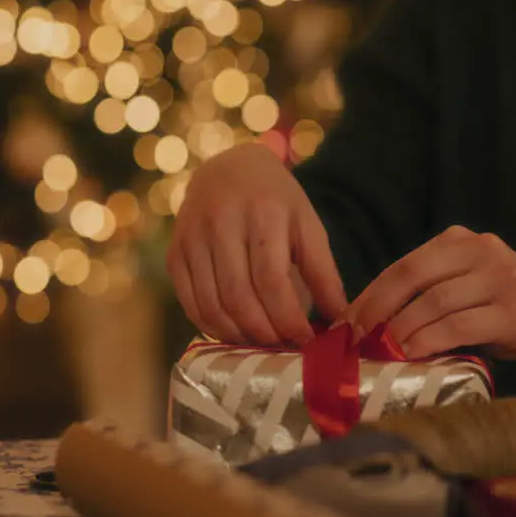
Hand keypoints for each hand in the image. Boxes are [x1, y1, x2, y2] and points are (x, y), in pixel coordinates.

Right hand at [167, 143, 347, 346]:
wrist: (228, 168)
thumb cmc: (275, 201)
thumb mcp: (307, 225)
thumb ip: (323, 272)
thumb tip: (340, 322)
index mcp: (263, 213)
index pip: (272, 281)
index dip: (289, 319)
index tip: (306, 341)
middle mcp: (221, 223)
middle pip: (239, 297)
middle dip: (264, 333)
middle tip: (283, 348)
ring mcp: (192, 237)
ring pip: (212, 305)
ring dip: (238, 335)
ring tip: (262, 344)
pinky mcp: (175, 252)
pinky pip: (189, 302)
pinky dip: (211, 326)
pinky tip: (233, 332)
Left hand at [340, 226, 515, 378]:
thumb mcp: (476, 295)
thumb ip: (436, 300)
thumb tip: (377, 329)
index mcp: (463, 242)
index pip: (404, 265)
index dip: (370, 294)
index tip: (345, 323)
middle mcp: (481, 250)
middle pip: (411, 275)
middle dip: (376, 309)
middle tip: (355, 340)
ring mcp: (501, 277)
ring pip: (433, 301)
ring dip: (401, 330)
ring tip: (381, 353)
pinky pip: (460, 325)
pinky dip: (430, 341)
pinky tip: (413, 356)